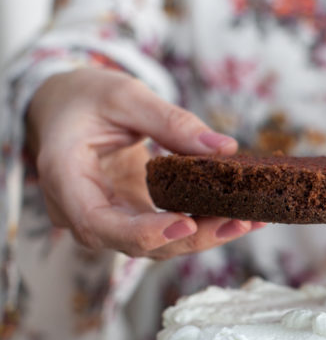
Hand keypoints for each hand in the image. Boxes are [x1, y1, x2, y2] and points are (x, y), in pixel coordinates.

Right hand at [26, 68, 261, 258]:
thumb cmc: (84, 97)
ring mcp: (104, 220)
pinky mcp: (127, 219)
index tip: (185, 226)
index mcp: (63, 177)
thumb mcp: (124, 94)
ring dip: (202, 237)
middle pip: (133, 243)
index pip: (97, 223)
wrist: (64, 107)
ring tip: (248, 219)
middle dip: (189, 239)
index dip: (142, 232)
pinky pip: (162, 231)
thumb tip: (223, 148)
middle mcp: (78, 210)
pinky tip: (235, 215)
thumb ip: (170, 121)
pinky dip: (198, 226)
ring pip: (152, 245)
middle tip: (238, 222)